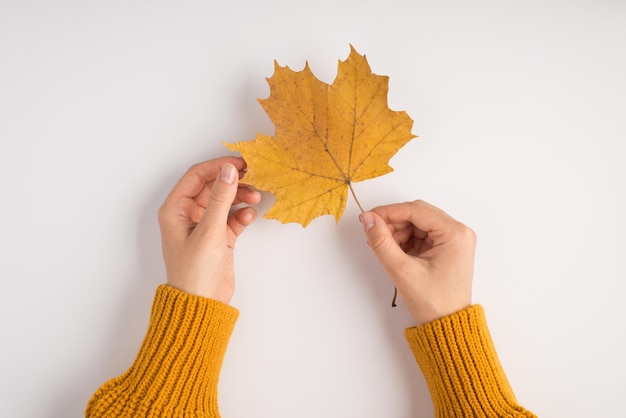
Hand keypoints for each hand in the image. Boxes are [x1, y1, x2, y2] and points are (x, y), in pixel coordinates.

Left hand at [158, 157, 260, 302]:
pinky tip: (250, 216)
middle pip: (213, 187)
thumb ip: (221, 198)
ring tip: (256, 198)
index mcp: (175, 209)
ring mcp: (205, 226)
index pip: (197, 176)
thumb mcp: (209, 230)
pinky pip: (233, 218)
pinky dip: (242, 214)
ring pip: (225, 201)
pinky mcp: (219, 238)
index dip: (218, 166)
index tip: (240, 163)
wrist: (202, 304)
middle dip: (233, 182)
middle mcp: (188, 215)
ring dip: (240, 197)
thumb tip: (230, 171)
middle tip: (253, 177)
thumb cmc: (194, 271)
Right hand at [359, 200, 474, 324]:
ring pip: (417, 223)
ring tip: (382, 247)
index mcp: (455, 234)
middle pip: (417, 213)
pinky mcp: (446, 246)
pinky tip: (393, 250)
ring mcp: (453, 239)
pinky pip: (421, 234)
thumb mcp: (403, 270)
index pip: (416, 210)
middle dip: (393, 223)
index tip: (368, 218)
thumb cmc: (433, 303)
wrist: (447, 325)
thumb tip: (367, 219)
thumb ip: (382, 242)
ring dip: (397, 231)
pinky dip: (404, 239)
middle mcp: (458, 232)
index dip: (389, 212)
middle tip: (373, 234)